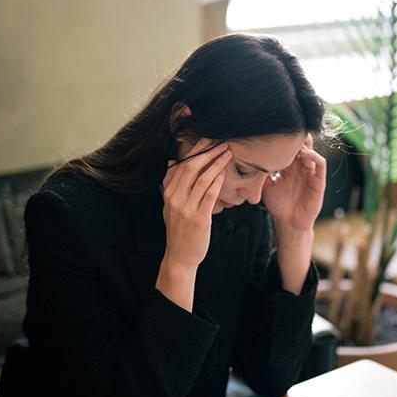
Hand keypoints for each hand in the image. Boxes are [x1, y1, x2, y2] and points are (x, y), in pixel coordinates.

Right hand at [161, 139, 230, 269]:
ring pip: (202, 179)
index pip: (181, 166)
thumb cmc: (178, 230)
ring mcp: (187, 208)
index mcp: (169, 194)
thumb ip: (170, 184)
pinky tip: (224, 172)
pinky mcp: (199, 218)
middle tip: (220, 141)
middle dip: (206, 152)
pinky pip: (209, 195)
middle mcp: (175, 199)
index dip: (194, 151)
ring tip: (227, 153)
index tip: (206, 139)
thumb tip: (171, 162)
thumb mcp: (169, 206)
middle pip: (191, 168)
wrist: (180, 256)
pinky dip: (217, 181)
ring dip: (216, 163)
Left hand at [262, 134, 325, 232]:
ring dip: (305, 146)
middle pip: (302, 145)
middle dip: (295, 139)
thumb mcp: (266, 185)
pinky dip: (314, 156)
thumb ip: (262, 172)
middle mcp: (301, 167)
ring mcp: (310, 172)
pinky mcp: (319, 180)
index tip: (275, 135)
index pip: (289, 147)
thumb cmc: (278, 204)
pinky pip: (321, 164)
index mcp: (289, 166)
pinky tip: (305, 155)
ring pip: (311, 151)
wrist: (288, 221)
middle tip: (287, 134)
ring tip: (296, 145)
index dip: (284, 140)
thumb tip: (250, 157)